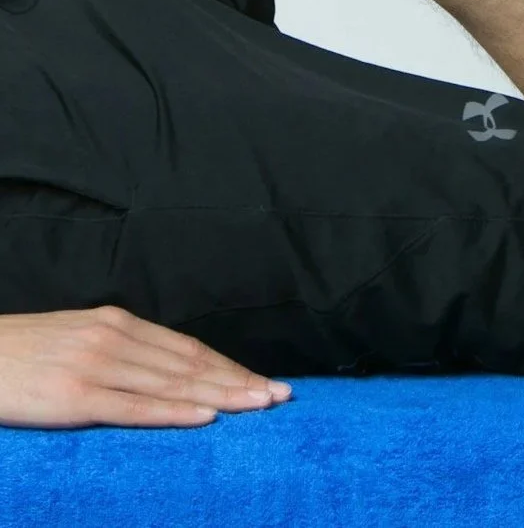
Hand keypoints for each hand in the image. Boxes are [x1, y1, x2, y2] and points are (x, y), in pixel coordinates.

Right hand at [0, 306, 291, 428]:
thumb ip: (120, 352)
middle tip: (281, 395)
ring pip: (173, 383)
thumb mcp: (79, 340)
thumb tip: (163, 371)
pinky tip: (207, 417)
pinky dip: (175, 412)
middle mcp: (115, 337)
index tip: (264, 381)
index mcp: (119, 322)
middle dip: (239, 380)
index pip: (188, 348)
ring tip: (260, 404)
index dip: (229, 366)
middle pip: (190, 364)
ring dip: (222, 395)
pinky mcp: (75, 395)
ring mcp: (97, 365)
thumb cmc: (25, 354)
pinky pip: (134, 406)